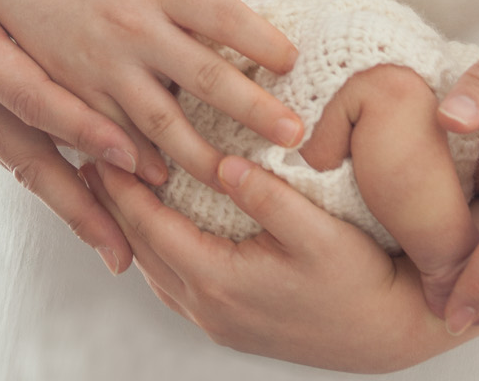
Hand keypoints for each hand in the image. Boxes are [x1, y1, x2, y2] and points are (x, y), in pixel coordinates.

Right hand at [0, 0, 304, 184]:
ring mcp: (99, 62)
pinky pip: (107, 135)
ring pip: (160, 120)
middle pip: (206, 74)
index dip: (265, 42)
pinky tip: (164, 185)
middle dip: (254, 110)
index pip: (226, 15)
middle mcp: (134, 24)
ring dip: (202, 154)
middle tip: (296, 138)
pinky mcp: (67, 90)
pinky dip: (136, 163)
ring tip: (239, 180)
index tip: (296, 65)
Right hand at [0, 0, 145, 269]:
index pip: (27, 93)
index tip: (128, 156)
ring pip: (9, 158)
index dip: (79, 126)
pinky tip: (65, 184)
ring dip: (58, 199)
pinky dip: (31, 168)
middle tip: (128, 251)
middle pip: (23, 154)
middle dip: (76, 204)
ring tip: (109, 238)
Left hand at [86, 155, 478, 371]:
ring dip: (131, 227)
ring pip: (154, 268)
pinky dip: (156, 248)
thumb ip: (269, 198)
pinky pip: (175, 281)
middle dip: (113, 204)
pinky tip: (155, 225)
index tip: (99, 148)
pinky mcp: (231, 321)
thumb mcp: (320, 233)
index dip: (122, 188)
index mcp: (222, 281)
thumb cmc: (359, 279)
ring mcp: (219, 319)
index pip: (151, 228)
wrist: (390, 331)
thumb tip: (224, 162)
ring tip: (110, 186)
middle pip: (142, 248)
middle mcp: (210, 307)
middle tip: (88, 158)